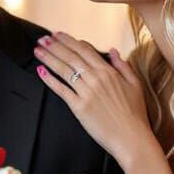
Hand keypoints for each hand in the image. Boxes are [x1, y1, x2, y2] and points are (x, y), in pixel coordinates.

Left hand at [33, 33, 154, 166]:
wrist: (132, 138)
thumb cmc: (135, 114)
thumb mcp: (135, 84)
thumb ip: (123, 66)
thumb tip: (112, 51)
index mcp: (108, 72)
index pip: (85, 50)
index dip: (69, 41)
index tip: (58, 35)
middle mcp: (95, 78)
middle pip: (71, 57)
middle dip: (55, 46)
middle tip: (43, 38)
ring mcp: (86, 92)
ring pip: (64, 70)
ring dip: (49, 58)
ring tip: (38, 50)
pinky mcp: (79, 107)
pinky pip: (61, 90)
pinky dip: (50, 80)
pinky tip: (41, 71)